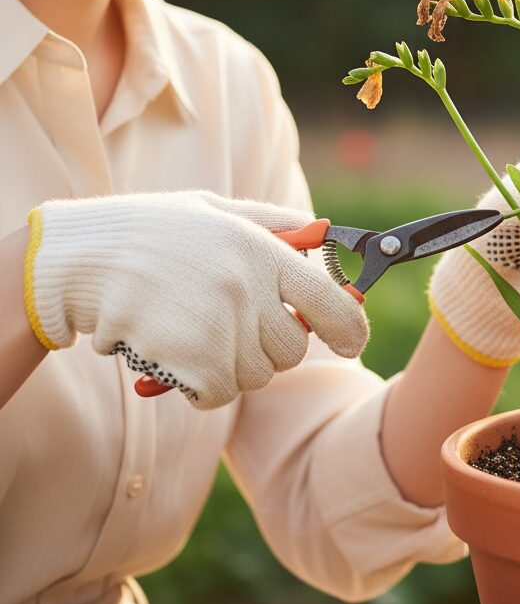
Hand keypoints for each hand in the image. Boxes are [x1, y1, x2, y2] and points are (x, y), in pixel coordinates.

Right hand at [23, 190, 368, 409]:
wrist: (83, 259)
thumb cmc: (151, 231)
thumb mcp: (216, 209)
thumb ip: (274, 223)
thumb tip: (321, 231)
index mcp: (264, 251)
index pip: (332, 302)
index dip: (350, 328)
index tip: (353, 342)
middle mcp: (251, 290)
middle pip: (293, 348)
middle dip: (272, 345)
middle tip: (236, 326)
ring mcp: (223, 330)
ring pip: (256, 375)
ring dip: (234, 365)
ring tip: (196, 331)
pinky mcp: (194, 365)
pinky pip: (220, 394)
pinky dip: (204, 386)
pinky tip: (180, 354)